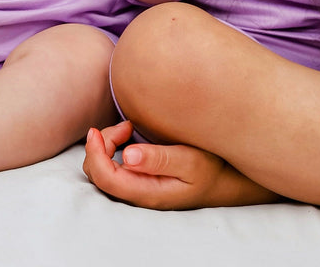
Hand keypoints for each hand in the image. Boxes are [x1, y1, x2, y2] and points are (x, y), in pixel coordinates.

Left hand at [83, 121, 278, 208]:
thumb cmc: (210, 168)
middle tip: (125, 126)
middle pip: (98, 174)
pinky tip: (130, 134)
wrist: (224, 179)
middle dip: (100, 146)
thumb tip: (127, 155)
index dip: (94, 153)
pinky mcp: (138, 178)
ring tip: (128, 128)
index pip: (105, 178)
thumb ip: (160, 159)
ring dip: (106, 146)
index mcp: (147, 192)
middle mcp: (137, 193)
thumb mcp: (191, 161)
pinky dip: (112, 147)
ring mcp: (137, 187)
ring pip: (102, 170)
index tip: (98, 130)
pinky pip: (112, 165)